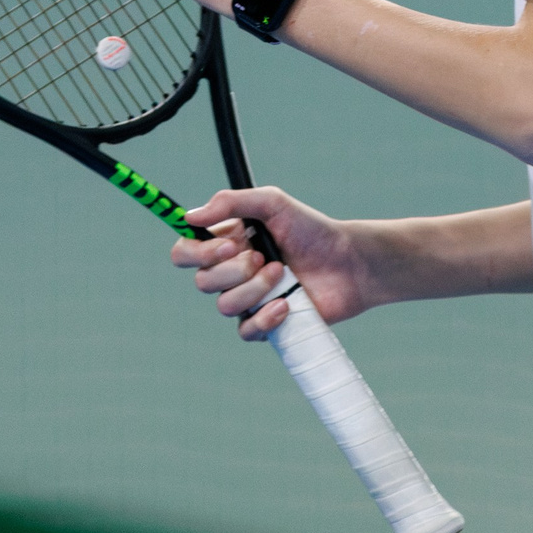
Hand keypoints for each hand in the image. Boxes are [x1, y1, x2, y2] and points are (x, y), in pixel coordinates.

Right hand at [172, 186, 373, 341]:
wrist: (348, 263)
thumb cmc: (312, 230)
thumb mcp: (273, 203)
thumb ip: (231, 202)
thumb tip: (190, 217)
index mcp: (226, 243)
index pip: (185, 252)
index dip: (196, 253)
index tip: (226, 246)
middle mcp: (231, 272)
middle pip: (203, 281)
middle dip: (234, 270)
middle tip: (263, 256)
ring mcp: (247, 299)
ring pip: (224, 306)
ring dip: (254, 289)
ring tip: (281, 274)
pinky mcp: (264, 323)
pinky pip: (245, 331)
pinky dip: (265, 318)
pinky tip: (286, 304)